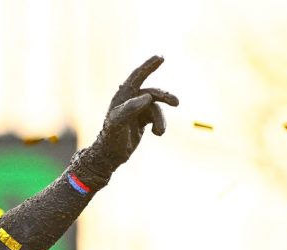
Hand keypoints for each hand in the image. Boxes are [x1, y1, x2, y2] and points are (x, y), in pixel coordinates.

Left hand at [90, 56, 178, 171]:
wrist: (110, 155)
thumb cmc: (111, 137)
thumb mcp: (118, 123)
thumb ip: (130, 108)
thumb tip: (147, 97)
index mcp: (122, 96)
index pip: (137, 77)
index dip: (148, 66)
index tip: (160, 57)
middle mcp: (130, 100)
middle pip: (152, 93)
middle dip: (164, 97)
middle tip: (176, 103)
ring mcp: (137, 109)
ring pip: (156, 108)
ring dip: (161, 120)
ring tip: (159, 133)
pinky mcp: (142, 119)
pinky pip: (157, 117)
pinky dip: (160, 125)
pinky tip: (157, 134)